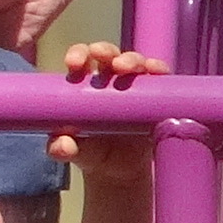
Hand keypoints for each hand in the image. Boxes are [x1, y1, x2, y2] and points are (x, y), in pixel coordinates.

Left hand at [50, 43, 162, 189]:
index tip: (74, 64)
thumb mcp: (75, 152)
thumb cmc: (91, 152)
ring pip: (135, 62)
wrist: (119, 172)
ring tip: (125, 68)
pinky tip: (157, 72)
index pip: (82, 60)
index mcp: (85, 84)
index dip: (78, 55)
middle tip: (102, 58)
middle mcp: (111, 78)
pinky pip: (160, 77)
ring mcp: (135, 85)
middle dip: (105, 51)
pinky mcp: (156, 96)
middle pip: (108, 54)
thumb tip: (63, 145)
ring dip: (132, 60)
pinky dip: (159, 70)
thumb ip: (61, 149)